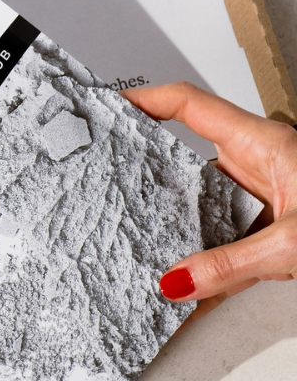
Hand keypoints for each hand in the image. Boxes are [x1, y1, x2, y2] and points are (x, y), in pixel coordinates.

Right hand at [123, 82, 296, 316]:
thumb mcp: (294, 245)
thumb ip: (232, 266)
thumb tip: (177, 282)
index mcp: (262, 143)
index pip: (187, 104)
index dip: (143, 97)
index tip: (104, 102)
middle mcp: (260, 159)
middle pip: (187, 145)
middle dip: (145, 156)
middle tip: (102, 165)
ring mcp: (268, 187)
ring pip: (205, 188)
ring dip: (174, 206)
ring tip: (133, 221)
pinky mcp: (276, 217)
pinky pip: (225, 221)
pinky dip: (202, 239)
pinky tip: (185, 264)